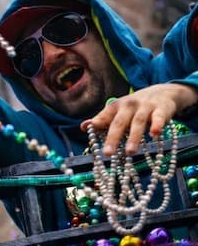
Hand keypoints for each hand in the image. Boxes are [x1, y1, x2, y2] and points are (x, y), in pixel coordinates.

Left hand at [81, 83, 197, 154]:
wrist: (161, 92)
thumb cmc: (134, 108)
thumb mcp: (118, 111)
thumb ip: (102, 120)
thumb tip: (83, 126)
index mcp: (116, 107)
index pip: (105, 116)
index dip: (97, 122)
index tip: (88, 130)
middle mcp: (129, 105)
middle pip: (119, 122)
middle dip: (113, 138)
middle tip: (107, 153)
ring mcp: (146, 107)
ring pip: (138, 123)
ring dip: (134, 137)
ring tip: (130, 152)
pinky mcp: (162, 109)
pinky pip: (159, 118)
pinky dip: (157, 125)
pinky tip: (154, 134)